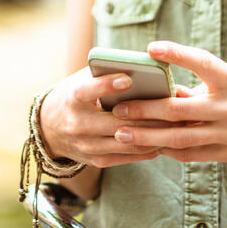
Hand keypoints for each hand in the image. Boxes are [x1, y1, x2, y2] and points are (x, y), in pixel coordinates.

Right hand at [38, 67, 164, 167]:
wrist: (50, 128)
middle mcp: (77, 124)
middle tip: (173, 107)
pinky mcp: (97, 160)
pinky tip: (165, 138)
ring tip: (176, 124)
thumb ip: (105, 73)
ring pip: (127, 141)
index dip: (106, 85)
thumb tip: (143, 67)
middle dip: (147, 116)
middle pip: (116, 122)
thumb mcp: (82, 79)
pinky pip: (128, 156)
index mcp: (72, 98)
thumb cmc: (76, 95)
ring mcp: (86, 145)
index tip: (128, 79)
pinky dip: (148, 147)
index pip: (88, 91)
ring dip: (154, 134)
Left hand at [110, 41, 226, 163]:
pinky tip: (149, 146)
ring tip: (123, 134)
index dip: (177, 54)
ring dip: (148, 136)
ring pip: (181, 137)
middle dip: (145, 110)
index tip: (152, 47)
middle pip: (180, 109)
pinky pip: (192, 154)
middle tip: (119, 109)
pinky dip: (168, 150)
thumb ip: (203, 84)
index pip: (203, 62)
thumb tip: (164, 88)